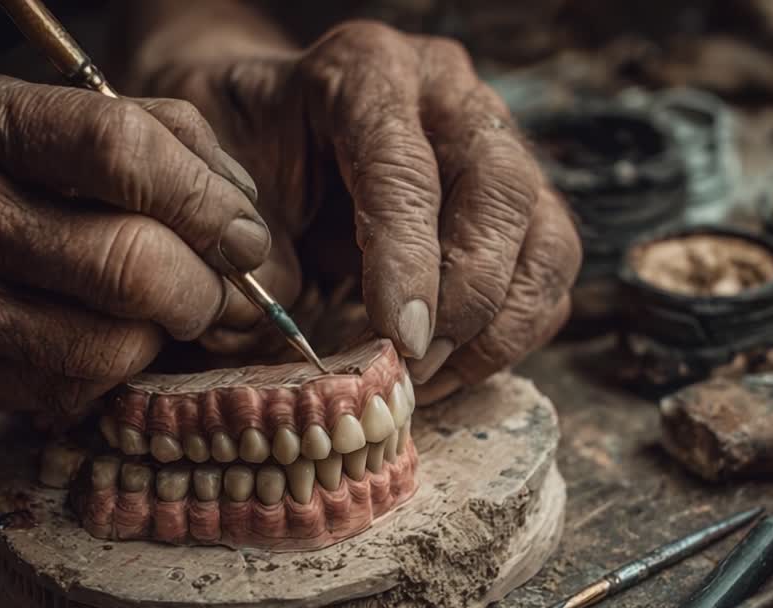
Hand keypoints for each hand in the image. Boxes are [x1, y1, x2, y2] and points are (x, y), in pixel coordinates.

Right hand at [0, 70, 270, 428]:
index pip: (123, 151)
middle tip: (218, 291)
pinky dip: (100, 375)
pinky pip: (65, 395)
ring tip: (145, 316)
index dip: (209, 199)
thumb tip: (240, 205)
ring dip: (156, 339)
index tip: (243, 231)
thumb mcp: (9, 122)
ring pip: (111, 348)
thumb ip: (132, 137)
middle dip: (206, 289)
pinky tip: (76, 344)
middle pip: (133, 265)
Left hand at [131, 19, 581, 401]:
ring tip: (432, 375)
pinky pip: (553, 274)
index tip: (396, 336)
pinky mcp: (526, 203)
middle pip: (499, 192)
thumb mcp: (219, 175)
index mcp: (370, 68)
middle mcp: (452, 95)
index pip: (405, 165)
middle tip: (413, 362)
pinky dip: (516, 333)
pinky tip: (455, 367)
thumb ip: (249, 235)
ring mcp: (501, 146)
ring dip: (500, 325)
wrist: (273, 129)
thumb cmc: (246, 151)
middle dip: (465, 295)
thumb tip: (294, 320)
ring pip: (548, 238)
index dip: (407, 258)